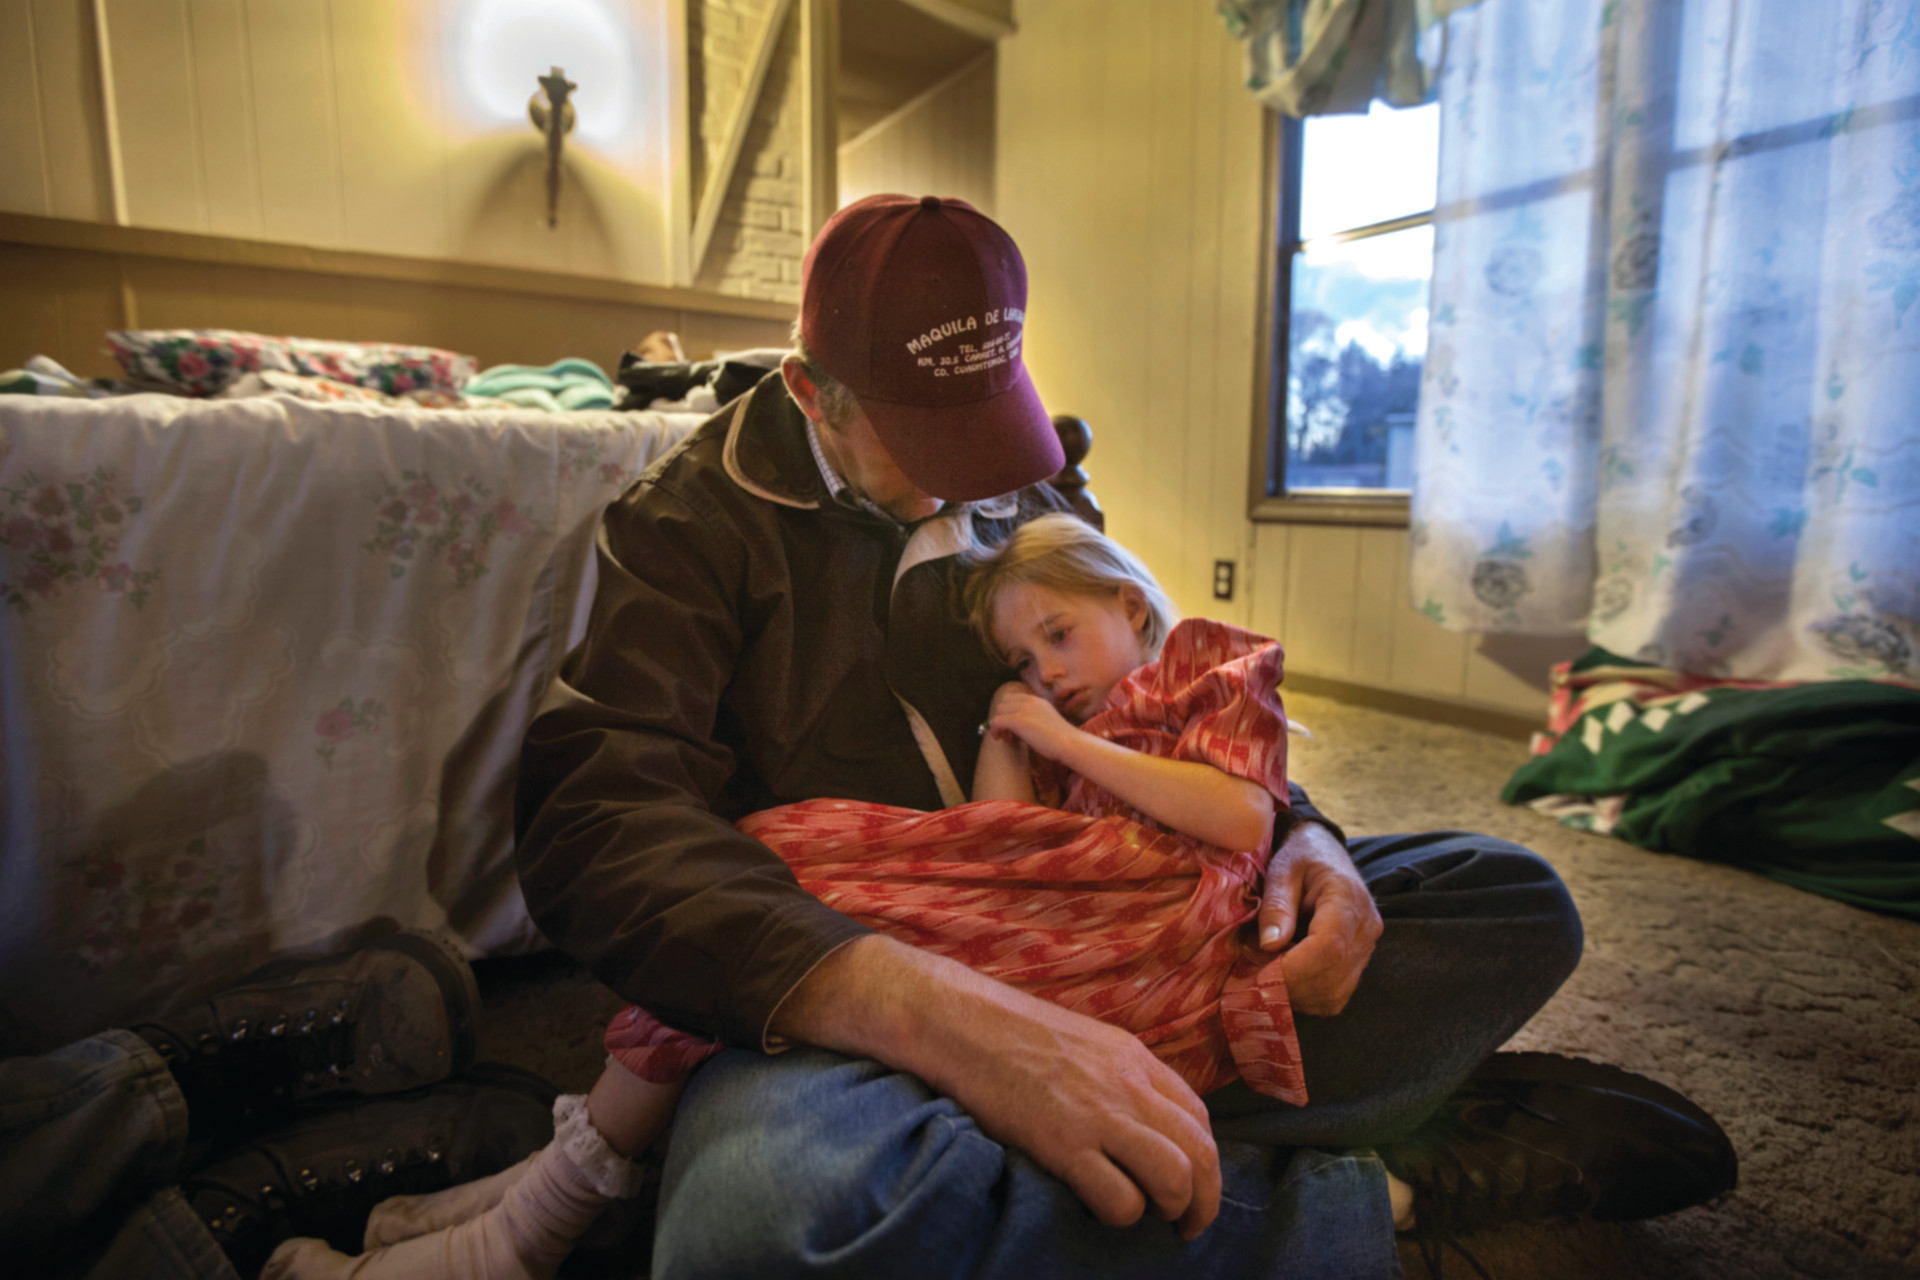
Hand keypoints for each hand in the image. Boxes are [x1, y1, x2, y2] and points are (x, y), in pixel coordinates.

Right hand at [773, 936, 1222, 1239]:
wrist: (960, 1020)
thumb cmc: (1012, 1030)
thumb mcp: (1084, 1040)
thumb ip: (1118, 1073)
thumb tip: (1139, 1115)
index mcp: (1134, 1058)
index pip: (1198, 1116)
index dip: (1204, 1157)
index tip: (1191, 1181)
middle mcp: (1128, 1086)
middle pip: (1201, 1152)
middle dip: (1205, 1198)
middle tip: (1189, 1222)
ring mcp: (1098, 1115)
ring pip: (1175, 1178)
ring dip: (1175, 1209)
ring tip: (1157, 1221)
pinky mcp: (1064, 1144)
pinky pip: (1121, 1199)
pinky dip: (1124, 1215)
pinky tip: (1105, 1209)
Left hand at [987, 683, 1081, 759]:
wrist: (1070, 743)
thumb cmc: (1063, 740)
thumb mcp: (1048, 723)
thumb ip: (1036, 719)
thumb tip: (1022, 727)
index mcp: (1038, 701)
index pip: (1014, 698)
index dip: (1009, 711)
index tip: (1013, 726)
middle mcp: (1030, 702)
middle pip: (1004, 703)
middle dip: (1003, 717)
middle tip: (1009, 734)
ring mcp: (1024, 710)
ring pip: (999, 711)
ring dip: (999, 725)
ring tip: (1007, 739)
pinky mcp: (1018, 721)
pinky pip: (996, 721)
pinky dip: (995, 730)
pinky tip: (1004, 740)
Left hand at [1257, 820, 1381, 1015]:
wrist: (1322, 852)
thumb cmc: (1299, 857)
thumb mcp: (1281, 871)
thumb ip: (1276, 906)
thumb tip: (1269, 946)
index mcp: (1348, 898)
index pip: (1328, 948)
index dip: (1292, 969)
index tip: (1257, 973)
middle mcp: (1366, 928)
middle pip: (1332, 976)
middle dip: (1289, 986)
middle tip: (1252, 978)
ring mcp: (1367, 948)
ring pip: (1335, 994)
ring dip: (1297, 995)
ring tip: (1266, 976)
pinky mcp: (1359, 962)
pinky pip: (1335, 995)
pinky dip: (1307, 996)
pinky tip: (1285, 978)